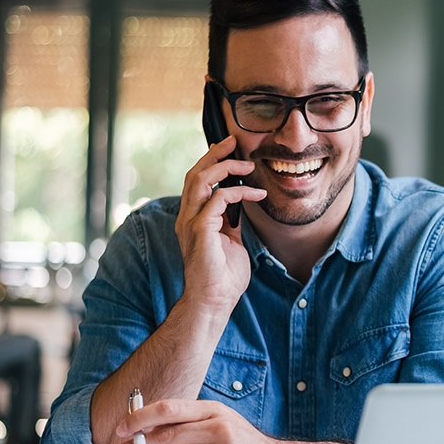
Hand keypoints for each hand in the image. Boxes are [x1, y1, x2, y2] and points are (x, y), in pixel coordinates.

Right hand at [176, 136, 264, 315]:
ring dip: (224, 167)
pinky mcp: (200, 230)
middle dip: (214, 154)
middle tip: (234, 142)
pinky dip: (237, 192)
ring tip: (246, 164)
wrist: (214, 301)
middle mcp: (187, 217)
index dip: (211, 162)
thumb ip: (231, 222)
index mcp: (193, 218)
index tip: (230, 150)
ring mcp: (191, 223)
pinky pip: (216, 199)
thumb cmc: (223, 276)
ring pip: (200, 180)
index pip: (197, 181)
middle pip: (194, 174)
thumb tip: (240, 206)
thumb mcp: (231, 241)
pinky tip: (256, 194)